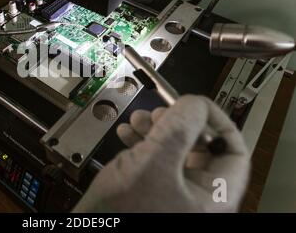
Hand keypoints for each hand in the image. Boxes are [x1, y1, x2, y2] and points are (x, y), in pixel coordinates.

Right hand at [74, 95, 249, 212]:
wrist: (92, 228)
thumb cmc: (124, 214)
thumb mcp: (154, 164)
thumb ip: (178, 129)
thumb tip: (195, 104)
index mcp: (212, 196)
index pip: (233, 151)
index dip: (216, 121)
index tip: (197, 105)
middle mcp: (197, 196)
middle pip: (200, 147)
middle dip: (176, 123)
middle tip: (160, 113)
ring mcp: (174, 194)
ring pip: (175, 151)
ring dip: (156, 129)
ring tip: (138, 120)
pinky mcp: (154, 191)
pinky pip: (156, 160)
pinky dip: (143, 142)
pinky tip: (127, 134)